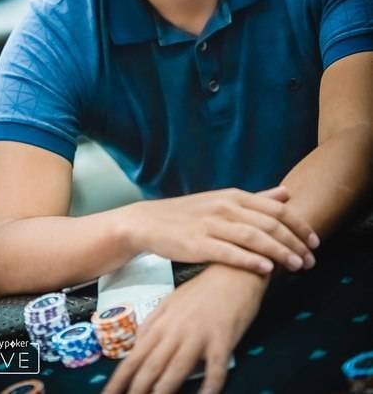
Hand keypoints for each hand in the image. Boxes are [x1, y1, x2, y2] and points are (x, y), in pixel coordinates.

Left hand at [103, 263, 266, 393]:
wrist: (234, 270)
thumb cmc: (204, 288)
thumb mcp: (172, 301)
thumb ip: (154, 323)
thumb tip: (136, 345)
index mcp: (162, 322)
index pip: (134, 356)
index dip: (119, 379)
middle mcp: (176, 330)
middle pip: (151, 366)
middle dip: (136, 390)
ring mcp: (199, 334)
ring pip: (176, 370)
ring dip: (163, 391)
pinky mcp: (223, 338)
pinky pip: (215, 368)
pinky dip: (210, 386)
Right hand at [128, 186, 318, 274]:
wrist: (149, 222)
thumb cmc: (189, 214)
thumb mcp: (224, 200)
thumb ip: (256, 199)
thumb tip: (286, 193)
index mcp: (233, 196)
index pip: (275, 209)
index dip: (298, 225)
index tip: (315, 241)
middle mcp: (225, 207)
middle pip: (269, 223)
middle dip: (294, 242)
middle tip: (311, 260)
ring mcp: (210, 224)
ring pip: (253, 237)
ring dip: (279, 252)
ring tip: (297, 266)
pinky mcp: (197, 243)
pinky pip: (228, 252)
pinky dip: (250, 260)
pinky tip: (266, 269)